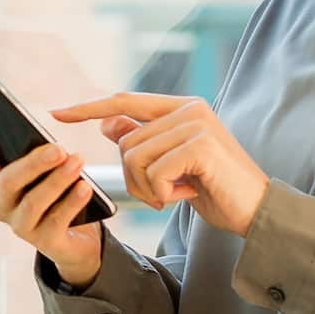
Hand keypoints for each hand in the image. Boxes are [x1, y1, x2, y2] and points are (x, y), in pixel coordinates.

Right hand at [0, 100, 104, 287]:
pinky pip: (57, 219)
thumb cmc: (57, 191)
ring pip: (34, 201)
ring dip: (58, 180)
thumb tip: (46, 125)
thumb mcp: (43, 166)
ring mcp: (19, 224)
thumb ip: (36, 146)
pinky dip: (72, 201)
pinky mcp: (43, 241)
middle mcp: (0, 201)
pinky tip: (85, 187)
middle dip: (33, 163)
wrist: (76, 237)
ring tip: (78, 162)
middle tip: (58, 148)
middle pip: (7, 180)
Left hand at [50, 91, 269, 237]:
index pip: (123, 102)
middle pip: (125, 142)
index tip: (56, 113)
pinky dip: (163, 192)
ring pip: (135, 157)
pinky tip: (188, 194)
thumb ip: (144, 140)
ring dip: (149, 187)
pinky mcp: (200, 145)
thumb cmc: (215, 188)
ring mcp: (196, 124)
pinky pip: (153, 172)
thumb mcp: (172, 164)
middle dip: (135, 177)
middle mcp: (189, 109)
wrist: (257, 211)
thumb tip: (106, 122)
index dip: (88, 108)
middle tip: (163, 192)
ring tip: (178, 192)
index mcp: (181, 108)